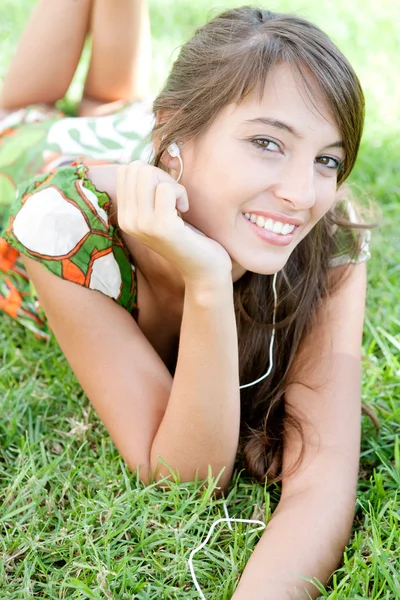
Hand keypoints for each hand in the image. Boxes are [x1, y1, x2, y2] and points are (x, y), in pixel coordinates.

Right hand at [116, 161, 232, 286]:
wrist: (204, 269)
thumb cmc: (187, 236)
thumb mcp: (159, 212)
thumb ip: (146, 192)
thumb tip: (139, 162)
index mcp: (124, 216)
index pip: (126, 170)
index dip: (151, 173)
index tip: (165, 194)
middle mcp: (128, 221)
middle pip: (136, 168)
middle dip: (161, 175)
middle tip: (175, 197)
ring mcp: (142, 224)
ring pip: (148, 174)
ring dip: (171, 183)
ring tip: (179, 204)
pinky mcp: (162, 227)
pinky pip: (167, 189)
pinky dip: (181, 193)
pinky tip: (185, 210)